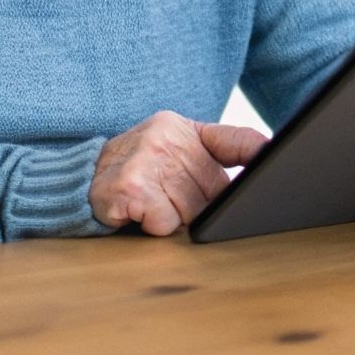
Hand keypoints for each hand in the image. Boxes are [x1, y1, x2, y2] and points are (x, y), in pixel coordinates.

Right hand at [89, 111, 267, 235]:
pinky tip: (134, 212)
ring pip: (190, 214)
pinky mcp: (128, 187)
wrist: (76, 178)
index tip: (277, 158)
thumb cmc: (133, 171)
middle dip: (199, 208)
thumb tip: (254, 183)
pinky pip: (163, 223)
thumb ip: (208, 160)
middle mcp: (164, 138)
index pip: (234, 140)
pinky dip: (151, 226)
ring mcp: (145, 160)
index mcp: (181, 129)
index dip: (259, 152)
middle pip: (214, 194)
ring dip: (172, 220)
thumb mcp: (169, 152)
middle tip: (169, 200)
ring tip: (149, 204)